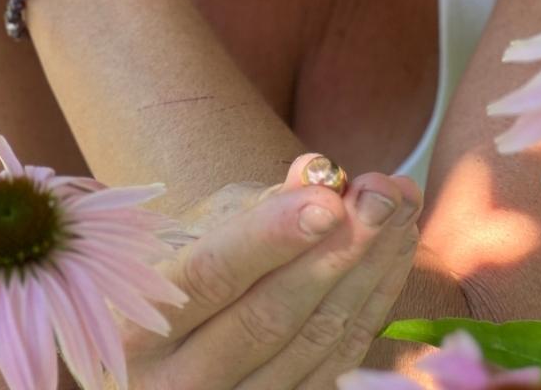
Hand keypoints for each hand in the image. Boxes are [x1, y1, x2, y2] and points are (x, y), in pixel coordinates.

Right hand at [115, 153, 422, 389]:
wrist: (174, 345)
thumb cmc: (183, 269)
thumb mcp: (201, 229)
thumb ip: (258, 204)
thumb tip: (318, 172)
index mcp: (139, 321)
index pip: (210, 274)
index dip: (272, 236)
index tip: (330, 198)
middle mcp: (176, 380)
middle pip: (269, 315)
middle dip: (338, 249)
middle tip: (383, 193)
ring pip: (313, 341)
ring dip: (369, 269)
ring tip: (401, 206)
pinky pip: (336, 363)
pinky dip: (373, 303)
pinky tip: (393, 250)